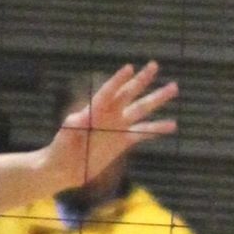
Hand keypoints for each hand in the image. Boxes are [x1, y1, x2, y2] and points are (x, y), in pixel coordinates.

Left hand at [41, 62, 176, 192]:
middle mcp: (108, 115)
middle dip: (141, 80)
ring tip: (173, 87)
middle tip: (154, 65)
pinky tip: (172, 125)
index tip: (129, 68)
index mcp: (93, 110)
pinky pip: (143, 133)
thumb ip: (73, 125)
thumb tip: (79, 117)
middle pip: (128, 93)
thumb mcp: (64, 135)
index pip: (108, 92)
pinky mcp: (123, 142)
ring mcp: (117, 127)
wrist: (64, 168)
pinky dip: (157, 129)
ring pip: (141, 109)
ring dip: (157, 99)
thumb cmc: (59, 148)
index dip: (118, 80)